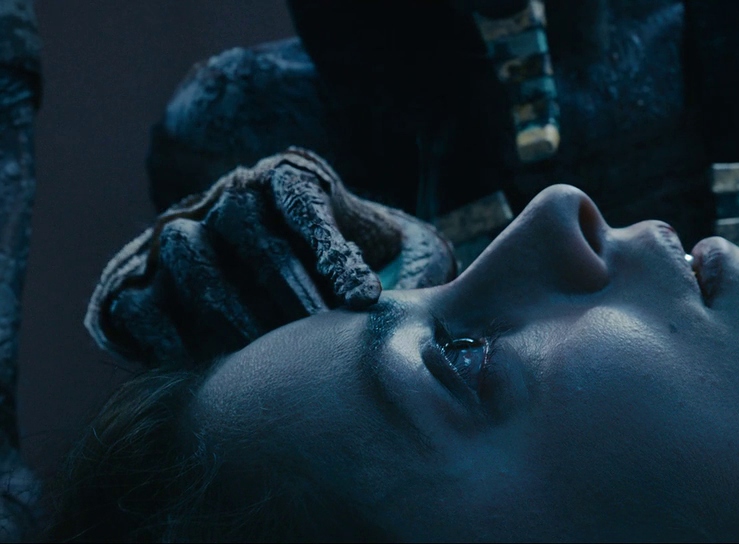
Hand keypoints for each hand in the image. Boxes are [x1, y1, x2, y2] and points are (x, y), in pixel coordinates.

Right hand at [85, 148, 455, 367]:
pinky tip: (216, 376)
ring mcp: (171, 239)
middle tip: (324, 337)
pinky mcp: (129, 288)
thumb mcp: (395, 252)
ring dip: (234, 315)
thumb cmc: (349, 268)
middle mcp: (223, 198)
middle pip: (246, 228)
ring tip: (275, 361)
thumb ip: (422, 265)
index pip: (303, 198)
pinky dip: (173, 342)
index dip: (331, 247)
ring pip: (193, 265)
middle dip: (288, 286)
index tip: (365, 299)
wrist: (255, 294)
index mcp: (288, 180)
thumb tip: (439, 306)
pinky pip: (142, 308)